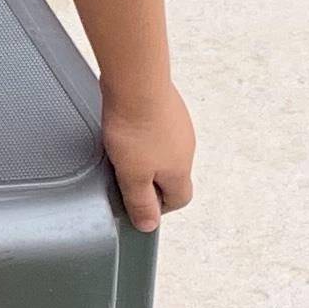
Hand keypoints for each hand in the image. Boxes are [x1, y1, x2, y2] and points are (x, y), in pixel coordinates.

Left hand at [99, 82, 195, 234]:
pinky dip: (145, 133)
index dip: (159, 206)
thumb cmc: (134, 128)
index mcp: (181, 170)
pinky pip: (159, 128)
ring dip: (147, 154)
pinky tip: (126, 126)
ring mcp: (180, 124)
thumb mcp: (132, 176)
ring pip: (166, 149)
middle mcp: (186, 148)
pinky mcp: (168, 106)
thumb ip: (140, 203)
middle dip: (151, 179)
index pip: (180, 199)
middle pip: (173, 174)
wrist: (137, 81)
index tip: (138, 202)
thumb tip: (149, 226)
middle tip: (124, 175)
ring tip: (121, 149)